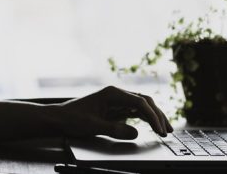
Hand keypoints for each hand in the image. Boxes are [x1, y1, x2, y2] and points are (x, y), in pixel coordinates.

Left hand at [55, 86, 172, 139]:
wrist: (59, 118)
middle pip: (144, 102)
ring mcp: (116, 101)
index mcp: (112, 93)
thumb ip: (114, 129)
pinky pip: (134, 112)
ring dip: (154, 116)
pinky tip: (152, 126)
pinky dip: (145, 119)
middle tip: (167, 130)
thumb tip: (135, 132)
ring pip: (142, 106)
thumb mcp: (93, 126)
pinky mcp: (115, 109)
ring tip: (165, 129)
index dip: (152, 116)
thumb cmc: (72, 119)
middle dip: (158, 115)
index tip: (159, 129)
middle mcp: (116, 94)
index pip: (139, 102)